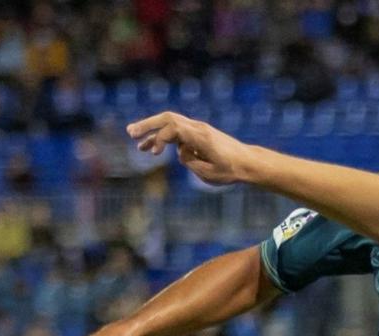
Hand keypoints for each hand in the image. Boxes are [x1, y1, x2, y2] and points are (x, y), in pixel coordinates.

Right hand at [127, 112, 255, 185]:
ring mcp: (198, 129)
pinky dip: (164, 137)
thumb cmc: (231, 170)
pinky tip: (153, 149)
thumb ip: (190, 161)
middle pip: (168, 118)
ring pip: (170, 123)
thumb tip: (179, 152)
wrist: (248, 162)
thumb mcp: (209, 173)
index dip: (160, 138)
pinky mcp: (198, 134)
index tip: (154, 154)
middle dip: (148, 124)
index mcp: (201, 137)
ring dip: (153, 130)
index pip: (173, 128)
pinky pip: (177, 131)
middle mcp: (199, 128)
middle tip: (130, 132)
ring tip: (136, 141)